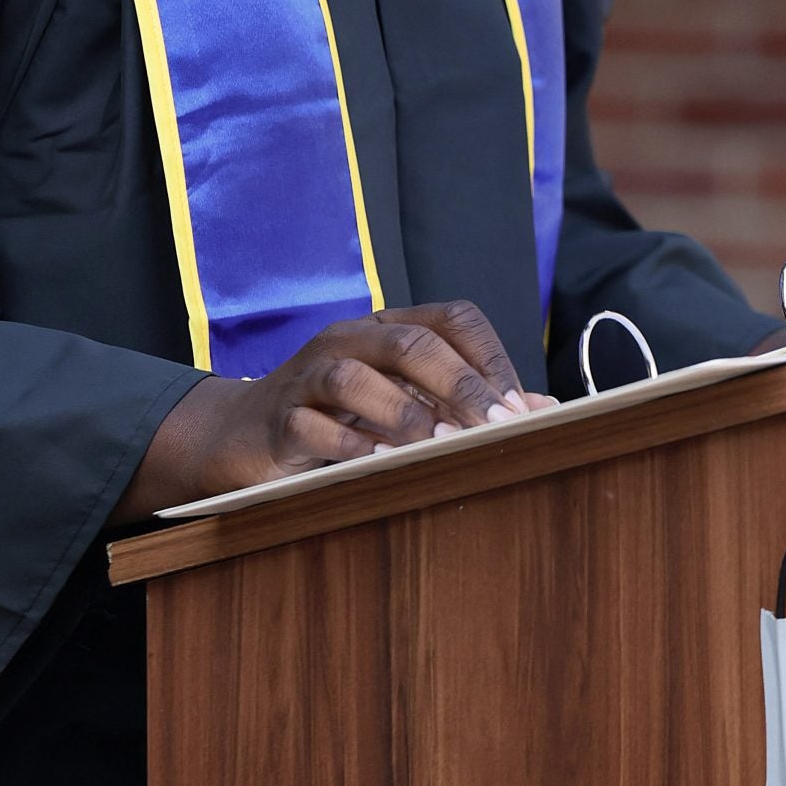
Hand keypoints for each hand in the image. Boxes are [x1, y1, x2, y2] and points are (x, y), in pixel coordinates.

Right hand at [115, 300, 556, 518]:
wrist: (243, 436)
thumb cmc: (341, 417)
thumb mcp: (405, 403)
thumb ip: (466, 405)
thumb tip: (542, 411)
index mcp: (390, 327)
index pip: (454, 319)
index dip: (491, 358)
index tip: (521, 408)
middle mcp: (351, 338)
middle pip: (413, 343)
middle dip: (460, 386)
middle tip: (496, 429)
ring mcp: (309, 374)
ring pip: (356, 376)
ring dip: (404, 414)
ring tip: (438, 448)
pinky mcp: (279, 417)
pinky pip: (313, 425)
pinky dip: (350, 446)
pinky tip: (378, 466)